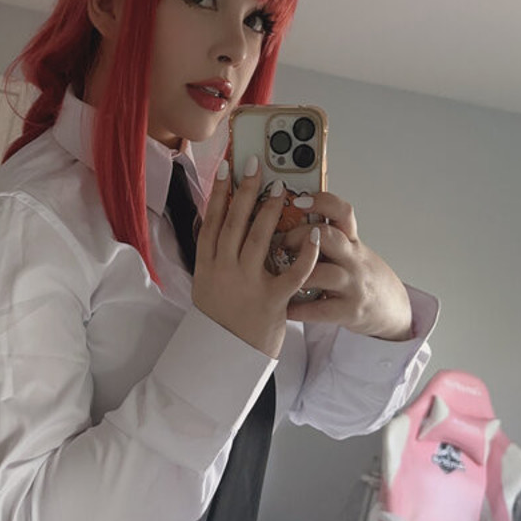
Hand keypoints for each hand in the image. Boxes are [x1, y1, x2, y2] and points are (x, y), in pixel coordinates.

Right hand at [191, 160, 321, 357]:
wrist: (226, 355)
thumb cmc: (220, 317)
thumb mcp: (205, 283)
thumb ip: (212, 254)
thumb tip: (212, 220)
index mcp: (206, 265)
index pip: (210, 221)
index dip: (217, 193)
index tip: (224, 168)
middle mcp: (224, 270)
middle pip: (234, 222)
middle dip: (246, 191)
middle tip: (256, 165)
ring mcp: (247, 285)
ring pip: (259, 239)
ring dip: (271, 211)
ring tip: (282, 188)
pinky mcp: (272, 300)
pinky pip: (293, 272)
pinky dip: (305, 252)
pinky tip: (315, 234)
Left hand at [277, 192, 413, 340]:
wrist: (392, 309)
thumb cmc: (363, 277)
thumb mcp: (352, 251)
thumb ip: (328, 239)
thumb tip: (287, 220)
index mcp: (352, 241)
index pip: (342, 212)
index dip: (321, 202)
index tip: (298, 200)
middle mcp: (353, 259)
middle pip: (327, 237)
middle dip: (297, 236)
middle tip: (280, 243)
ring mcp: (352, 285)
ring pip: (320, 273)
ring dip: (295, 273)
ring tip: (277, 276)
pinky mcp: (348, 311)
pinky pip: (318, 309)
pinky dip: (296, 309)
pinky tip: (284, 307)